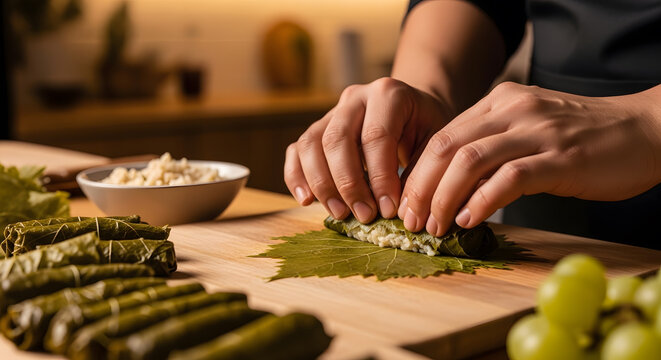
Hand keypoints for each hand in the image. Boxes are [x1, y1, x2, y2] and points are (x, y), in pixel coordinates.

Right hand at [284, 77, 451, 222]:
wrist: (415, 111)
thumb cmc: (427, 130)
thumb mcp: (435, 143)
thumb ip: (419, 170)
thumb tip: (400, 211)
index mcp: (388, 94)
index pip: (375, 136)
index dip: (380, 177)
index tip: (388, 210)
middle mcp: (355, 98)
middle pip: (337, 139)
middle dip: (348, 183)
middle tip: (364, 215)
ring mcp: (332, 112)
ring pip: (311, 143)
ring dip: (322, 184)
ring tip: (340, 214)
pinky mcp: (317, 128)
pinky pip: (297, 150)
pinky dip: (296, 176)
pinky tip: (307, 200)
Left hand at [399, 82, 660, 235]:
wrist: (646, 130)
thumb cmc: (583, 138)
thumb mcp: (529, 131)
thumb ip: (492, 148)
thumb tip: (450, 186)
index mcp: (499, 104)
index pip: (442, 137)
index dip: (416, 173)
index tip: (404, 202)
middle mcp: (512, 112)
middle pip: (446, 148)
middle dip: (419, 187)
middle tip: (409, 220)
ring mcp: (536, 132)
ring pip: (469, 162)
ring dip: (443, 198)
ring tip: (433, 226)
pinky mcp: (560, 157)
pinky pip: (509, 179)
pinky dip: (482, 201)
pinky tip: (468, 220)